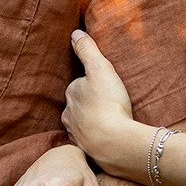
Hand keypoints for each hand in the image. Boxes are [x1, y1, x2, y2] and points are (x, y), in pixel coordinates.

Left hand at [62, 30, 148, 174]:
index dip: (91, 83)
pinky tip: (109, 140)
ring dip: (93, 122)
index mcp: (71, 94)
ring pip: (83, 124)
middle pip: (79, 105)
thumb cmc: (108, 103)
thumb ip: (87, 50)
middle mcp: (69, 115)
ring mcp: (77, 135)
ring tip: (110, 121)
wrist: (115, 144)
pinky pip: (91, 142)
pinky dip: (98, 140)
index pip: (79, 84)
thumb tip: (74, 33)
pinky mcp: (87, 152)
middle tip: (108, 103)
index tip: (104, 85)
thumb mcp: (100, 69)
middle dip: (89, 103)